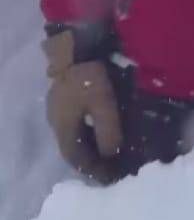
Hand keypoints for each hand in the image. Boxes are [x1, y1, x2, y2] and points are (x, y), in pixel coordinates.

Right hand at [43, 30, 122, 183]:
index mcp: (63, 126)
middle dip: (91, 158)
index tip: (111, 177)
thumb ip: (107, 132)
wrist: (78, 41)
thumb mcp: (103, 104)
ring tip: (109, 148)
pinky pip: (76, 120)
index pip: (76, 158)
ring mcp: (58, 104)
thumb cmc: (91, 74)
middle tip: (111, 165)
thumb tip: (111, 155)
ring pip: (74, 132)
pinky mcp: (65, 92)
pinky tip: (101, 125)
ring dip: (90, 143)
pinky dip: (88, 128)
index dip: (93, 169)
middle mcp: (56, 119)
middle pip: (73, 147)